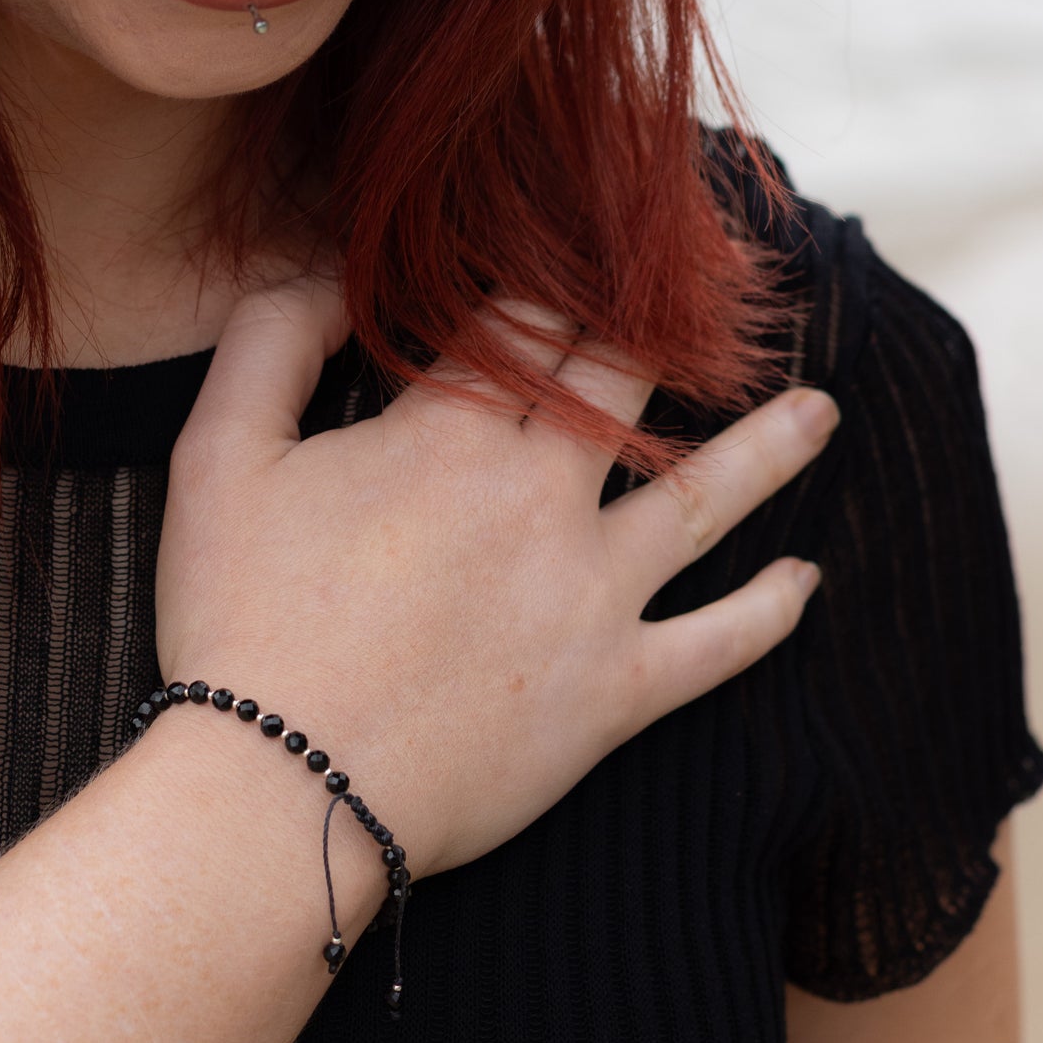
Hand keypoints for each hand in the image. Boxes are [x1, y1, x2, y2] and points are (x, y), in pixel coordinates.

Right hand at [154, 273, 836, 876]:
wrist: (277, 796)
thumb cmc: (239, 621)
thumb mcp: (217, 455)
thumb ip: (272, 340)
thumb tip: (335, 279)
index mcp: (451, 432)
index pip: (525, 322)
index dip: (555, 275)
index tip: (589, 246)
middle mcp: (542, 497)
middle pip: (626, 383)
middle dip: (662, 328)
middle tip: (712, 294)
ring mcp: (591, 597)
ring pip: (704, 500)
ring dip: (771, 449)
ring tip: (825, 411)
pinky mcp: (612, 693)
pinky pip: (713, 649)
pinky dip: (767, 617)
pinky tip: (808, 585)